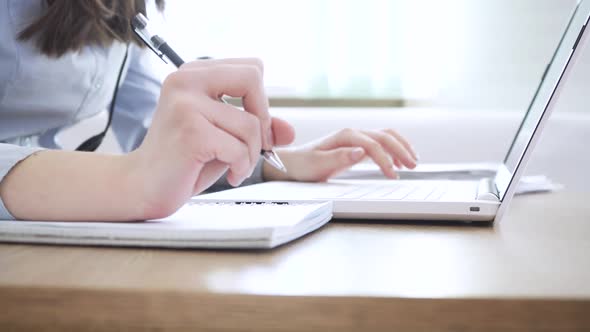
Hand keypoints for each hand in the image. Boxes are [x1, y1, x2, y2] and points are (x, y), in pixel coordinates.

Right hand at [130, 58, 294, 217]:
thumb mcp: (226, 136)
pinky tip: (229, 175)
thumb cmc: (183, 160)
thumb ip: (257, 126)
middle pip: (252, 78)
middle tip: (254, 145)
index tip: (254, 127)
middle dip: (262, 118)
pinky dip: (241, 167)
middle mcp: (186, 81)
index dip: (261, 100)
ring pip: (250, 124)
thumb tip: (289, 131)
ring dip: (250, 154)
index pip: (251, 68)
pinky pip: (239, 149)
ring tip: (233, 166)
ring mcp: (186, 105)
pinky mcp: (191, 132)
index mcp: (194, 74)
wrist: (143, 186)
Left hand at [263, 128, 416, 181]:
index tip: (393, 176)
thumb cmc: (303, 166)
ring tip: (413, 162)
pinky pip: (380, 143)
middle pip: (384, 135)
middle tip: (413, 166)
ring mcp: (355, 139)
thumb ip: (339, 158)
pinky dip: (394, 150)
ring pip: (385, 136)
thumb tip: (361, 151)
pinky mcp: (356, 147)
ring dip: (401, 146)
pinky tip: (400, 161)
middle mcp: (352, 134)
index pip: (372, 144)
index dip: (385, 159)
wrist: (292, 165)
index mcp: (345, 136)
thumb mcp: (318, 164)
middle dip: (401, 150)